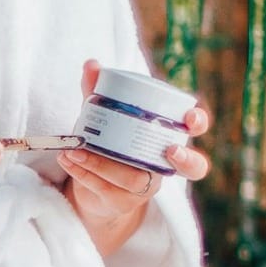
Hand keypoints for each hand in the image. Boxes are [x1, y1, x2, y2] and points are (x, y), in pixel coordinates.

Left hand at [57, 60, 211, 253]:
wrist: (89, 186)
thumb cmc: (105, 145)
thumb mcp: (102, 117)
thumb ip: (97, 93)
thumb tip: (92, 64)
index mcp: (164, 138)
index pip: (193, 130)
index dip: (198, 123)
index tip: (189, 118)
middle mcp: (162, 165)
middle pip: (194, 167)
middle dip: (187, 159)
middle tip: (171, 151)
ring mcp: (146, 187)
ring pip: (135, 178)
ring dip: (103, 163)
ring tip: (75, 149)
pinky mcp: (123, 202)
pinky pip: (107, 189)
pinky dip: (84, 173)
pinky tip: (67, 159)